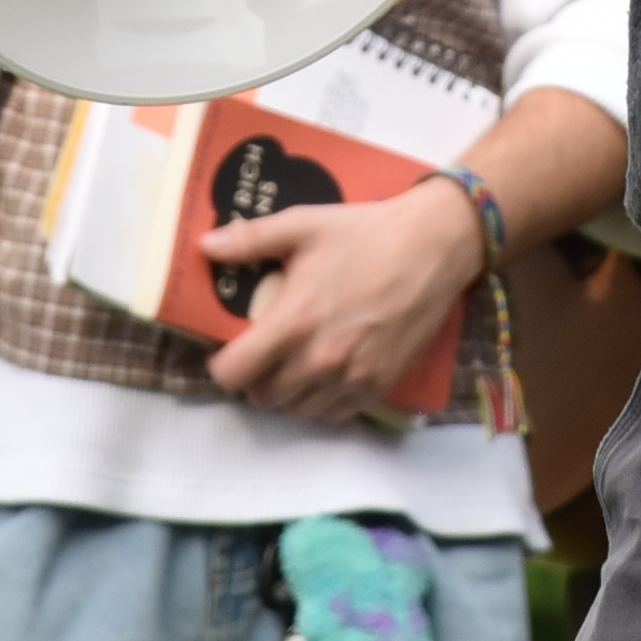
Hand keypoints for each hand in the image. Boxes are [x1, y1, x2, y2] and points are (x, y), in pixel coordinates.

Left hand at [200, 181, 487, 425]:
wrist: (434, 246)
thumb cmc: (366, 233)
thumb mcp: (304, 225)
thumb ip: (252, 239)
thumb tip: (206, 247)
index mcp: (294, 321)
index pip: (234, 374)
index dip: (223, 365)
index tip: (229, 350)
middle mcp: (319, 359)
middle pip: (262, 397)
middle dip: (256, 377)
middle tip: (264, 352)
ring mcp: (351, 377)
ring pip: (297, 410)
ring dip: (288, 393)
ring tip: (294, 363)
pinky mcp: (379, 385)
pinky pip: (334, 415)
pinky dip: (322, 402)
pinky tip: (325, 374)